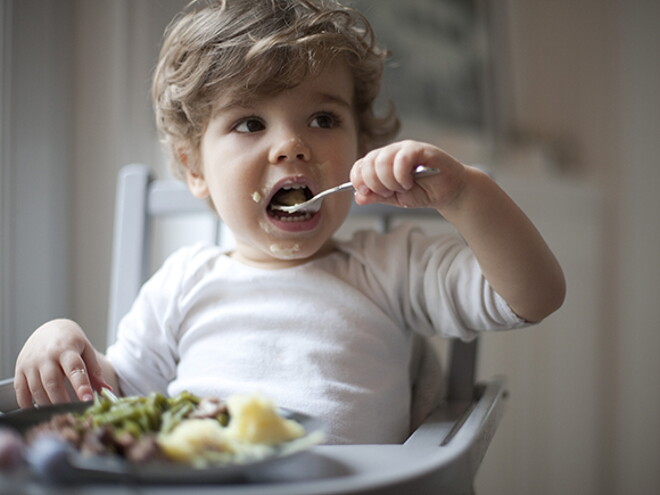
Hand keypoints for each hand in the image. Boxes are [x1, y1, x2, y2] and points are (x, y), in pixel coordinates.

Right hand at [14, 319, 110, 407]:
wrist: (49, 328)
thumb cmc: (71, 342)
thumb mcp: (86, 350)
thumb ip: (95, 371)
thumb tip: (106, 391)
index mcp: (67, 349)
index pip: (75, 369)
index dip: (81, 385)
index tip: (87, 400)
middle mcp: (47, 356)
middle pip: (53, 382)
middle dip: (62, 401)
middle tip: (72, 413)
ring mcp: (31, 362)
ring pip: (37, 389)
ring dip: (48, 404)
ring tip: (60, 412)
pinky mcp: (19, 369)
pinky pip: (21, 391)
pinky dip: (27, 404)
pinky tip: (39, 410)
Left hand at [350, 140, 466, 209]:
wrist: (449, 192)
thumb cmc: (424, 192)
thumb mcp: (395, 198)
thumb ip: (377, 196)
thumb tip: (358, 197)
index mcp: (381, 162)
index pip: (360, 165)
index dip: (358, 180)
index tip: (366, 192)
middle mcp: (391, 152)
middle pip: (368, 162)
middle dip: (374, 183)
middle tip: (388, 193)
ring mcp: (405, 149)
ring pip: (382, 159)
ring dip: (388, 181)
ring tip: (401, 188)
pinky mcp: (420, 149)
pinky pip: (402, 158)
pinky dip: (401, 175)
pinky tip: (409, 182)